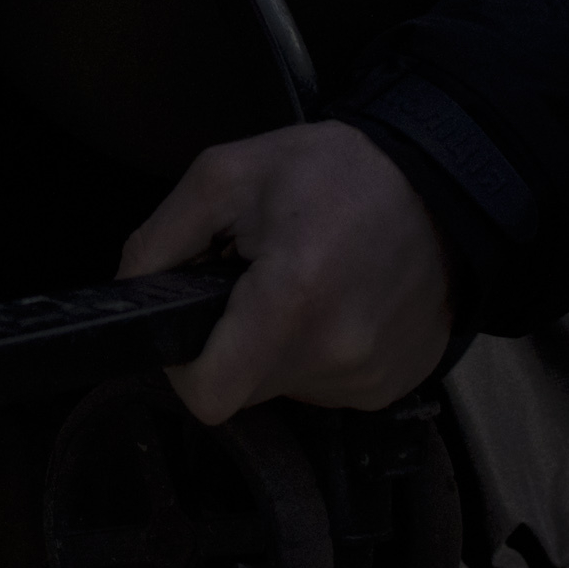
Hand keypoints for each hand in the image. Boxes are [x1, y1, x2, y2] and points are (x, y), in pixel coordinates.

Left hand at [120, 122, 457, 420]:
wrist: (441, 185)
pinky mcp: (392, 386)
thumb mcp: (225, 176)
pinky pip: (325, 385)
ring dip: (275, 344)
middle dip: (229, 341)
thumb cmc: (337, 171)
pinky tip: (334, 300)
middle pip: (241, 388)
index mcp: (292, 302)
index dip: (181, 367)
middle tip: (248, 282)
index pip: (209, 395)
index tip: (187, 325)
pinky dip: (316, 350)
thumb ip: (159, 240)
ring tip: (299, 282)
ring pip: (283, 387)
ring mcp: (370, 378)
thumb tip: (128, 293)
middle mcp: (337, 354)